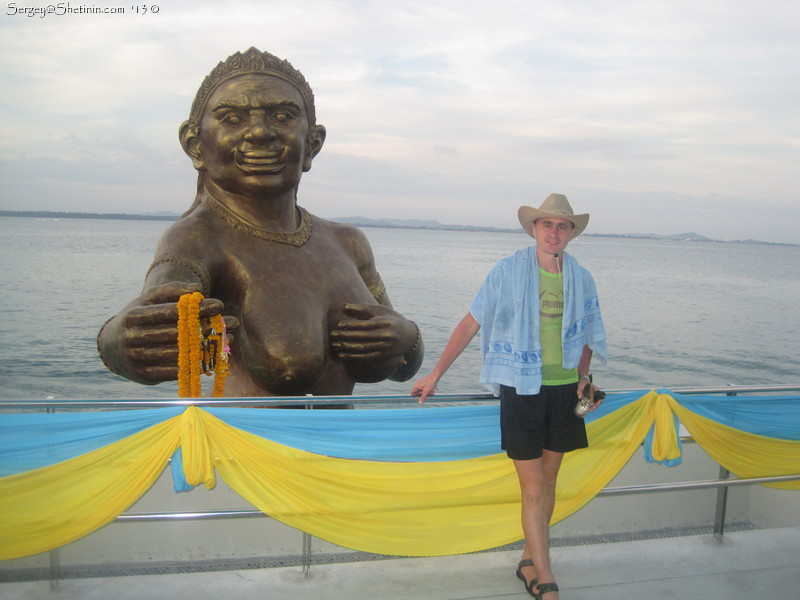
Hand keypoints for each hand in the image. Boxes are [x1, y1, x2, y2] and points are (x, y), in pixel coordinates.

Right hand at [98, 282, 238, 383]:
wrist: (112, 349)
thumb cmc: (138, 318)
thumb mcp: (148, 301)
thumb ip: (171, 291)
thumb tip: (197, 289)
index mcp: (134, 316)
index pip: (171, 312)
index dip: (196, 308)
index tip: (219, 304)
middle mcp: (133, 338)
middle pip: (178, 333)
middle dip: (208, 327)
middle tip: (232, 322)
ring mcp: (138, 359)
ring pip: (179, 353)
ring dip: (208, 347)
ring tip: (228, 339)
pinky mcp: (145, 376)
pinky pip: (176, 371)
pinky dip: (197, 364)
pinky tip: (215, 356)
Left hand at [330, 303, 418, 382]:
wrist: (409, 336)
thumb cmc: (391, 319)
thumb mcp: (380, 311)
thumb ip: (362, 308)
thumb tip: (343, 307)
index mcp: (385, 323)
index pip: (366, 325)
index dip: (352, 325)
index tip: (339, 325)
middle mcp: (386, 336)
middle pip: (363, 337)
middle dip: (346, 336)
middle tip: (333, 335)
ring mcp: (385, 347)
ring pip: (363, 349)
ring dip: (347, 347)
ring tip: (335, 345)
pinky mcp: (383, 356)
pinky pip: (366, 358)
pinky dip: (353, 357)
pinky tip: (342, 355)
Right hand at [410, 372, 438, 404]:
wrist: (435, 376)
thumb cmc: (430, 383)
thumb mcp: (426, 392)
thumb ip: (423, 397)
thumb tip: (420, 402)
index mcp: (416, 385)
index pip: (412, 392)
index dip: (416, 396)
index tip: (420, 398)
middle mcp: (417, 384)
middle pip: (418, 392)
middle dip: (423, 394)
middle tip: (428, 394)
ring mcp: (420, 382)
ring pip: (422, 390)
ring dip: (426, 392)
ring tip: (431, 391)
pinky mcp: (424, 382)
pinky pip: (424, 388)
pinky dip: (428, 390)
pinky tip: (432, 390)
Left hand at [577, 378, 604, 412]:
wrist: (582, 381)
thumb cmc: (583, 382)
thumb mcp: (581, 385)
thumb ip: (579, 390)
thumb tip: (579, 397)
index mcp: (596, 390)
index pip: (600, 396)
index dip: (599, 402)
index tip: (596, 405)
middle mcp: (596, 393)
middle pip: (598, 401)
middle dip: (595, 406)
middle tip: (591, 410)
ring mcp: (594, 395)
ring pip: (595, 402)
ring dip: (593, 406)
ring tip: (589, 410)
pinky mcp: (591, 397)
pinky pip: (592, 402)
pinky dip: (591, 405)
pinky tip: (588, 408)